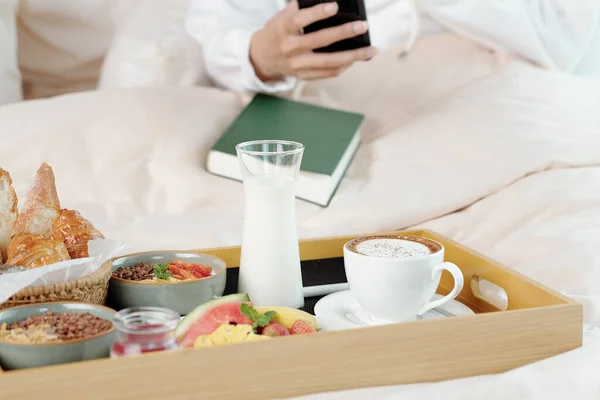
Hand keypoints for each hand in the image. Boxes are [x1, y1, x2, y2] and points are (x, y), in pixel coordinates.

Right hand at [249, 1, 376, 81]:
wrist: (261, 58)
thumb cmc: (277, 31)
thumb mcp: (283, 16)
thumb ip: (301, 8)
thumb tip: (327, 0)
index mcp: (283, 29)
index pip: (300, 21)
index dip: (317, 13)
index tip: (334, 6)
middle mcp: (290, 48)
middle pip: (319, 42)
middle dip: (343, 33)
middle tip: (362, 26)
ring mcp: (297, 65)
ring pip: (328, 62)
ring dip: (352, 56)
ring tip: (371, 50)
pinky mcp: (303, 76)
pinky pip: (327, 73)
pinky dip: (343, 66)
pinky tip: (355, 59)